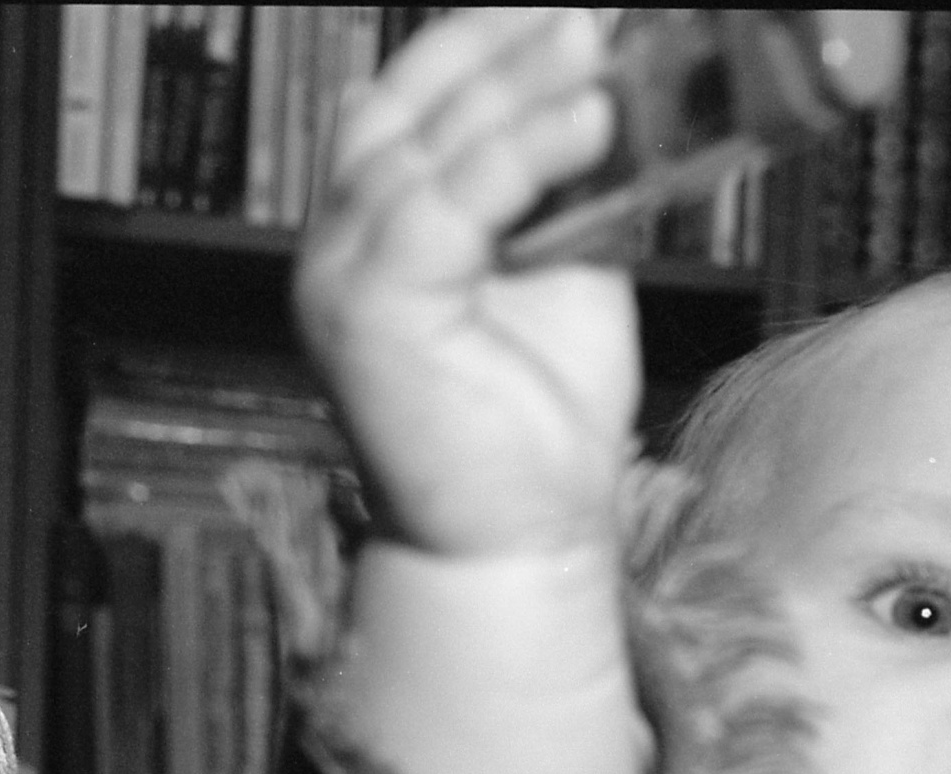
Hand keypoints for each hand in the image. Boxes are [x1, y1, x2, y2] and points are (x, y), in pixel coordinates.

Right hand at [295, 8, 640, 561]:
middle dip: (504, 46)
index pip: (411, 99)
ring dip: (520, 89)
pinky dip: (520, 157)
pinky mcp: (370, 311)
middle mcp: (342, 239)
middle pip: (413, 105)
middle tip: (585, 9)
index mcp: (376, 223)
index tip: (560, 3)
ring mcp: (343, 273)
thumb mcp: (566, 276)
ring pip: (431, 148)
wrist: (519, 543)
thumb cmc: (542, 427)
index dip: (480, 40)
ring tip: (595, 48)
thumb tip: (608, 100)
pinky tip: (583, 123)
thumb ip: (566, 194)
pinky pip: (448, 208)